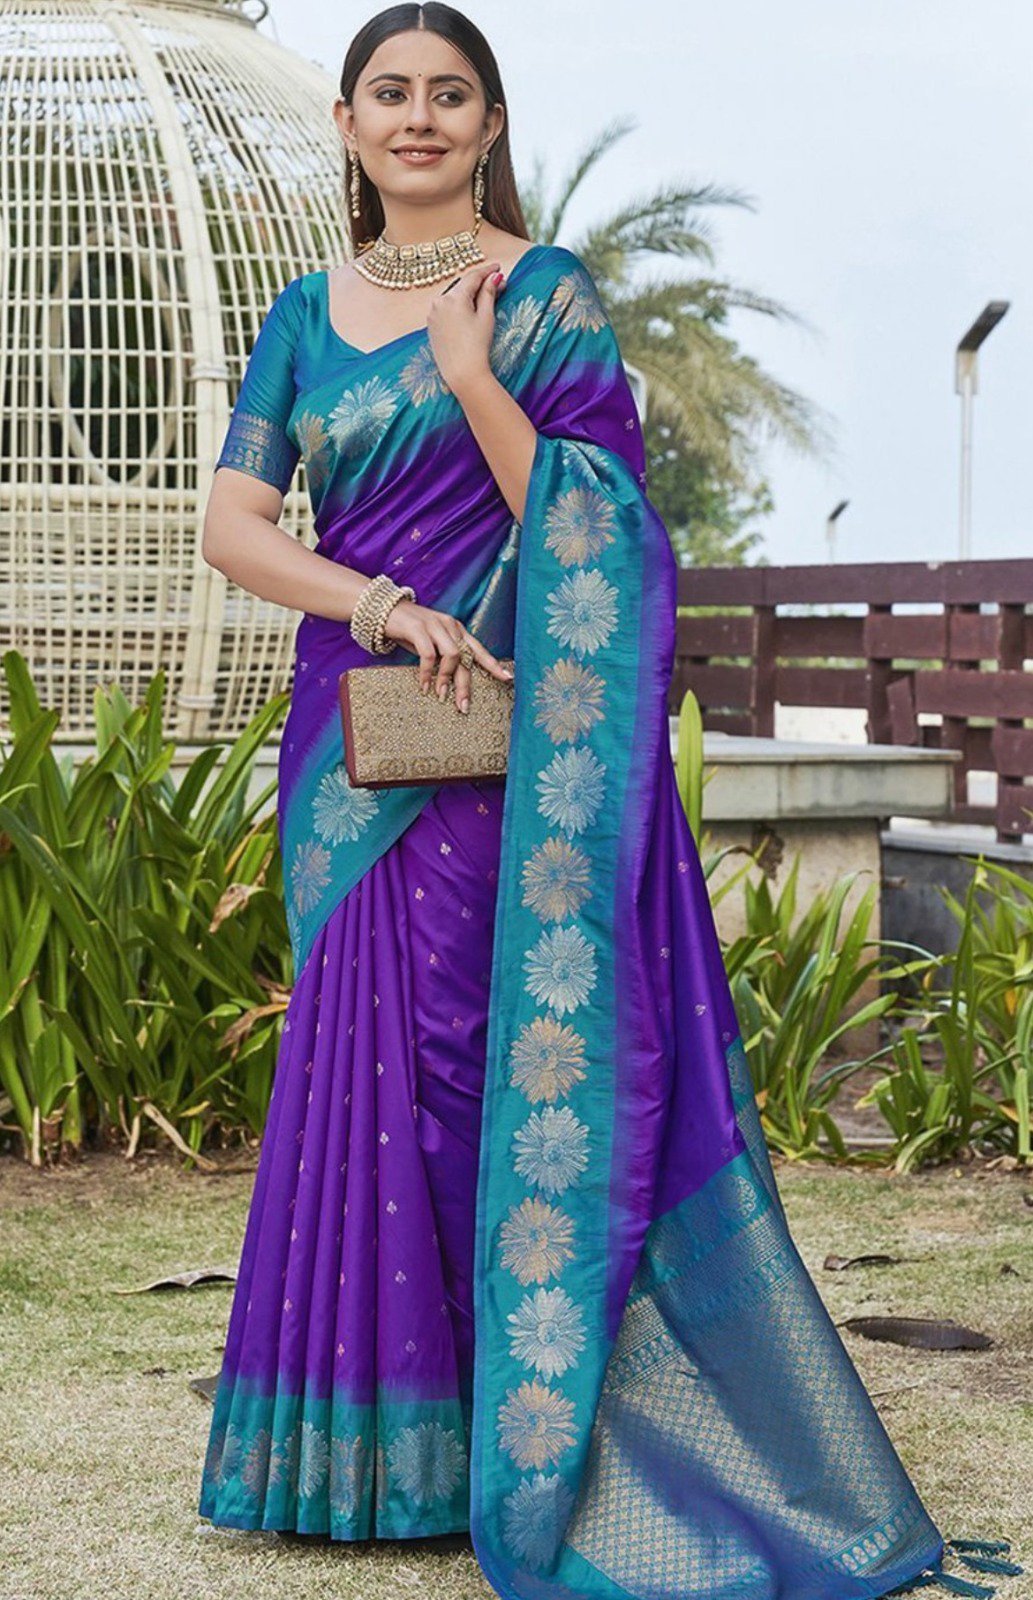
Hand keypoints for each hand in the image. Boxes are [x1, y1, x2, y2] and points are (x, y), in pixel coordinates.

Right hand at [383, 600, 513, 712]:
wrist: (384, 609)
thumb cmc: (409, 630)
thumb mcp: (431, 643)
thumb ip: (443, 657)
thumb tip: (453, 682)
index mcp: (456, 629)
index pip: (478, 649)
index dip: (493, 664)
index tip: (507, 678)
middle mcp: (450, 626)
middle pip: (466, 657)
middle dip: (465, 684)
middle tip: (464, 706)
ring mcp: (434, 625)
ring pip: (452, 655)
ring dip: (446, 678)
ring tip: (440, 695)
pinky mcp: (418, 628)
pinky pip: (428, 654)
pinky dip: (427, 672)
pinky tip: (424, 686)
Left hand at [425, 259, 503, 394]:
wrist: (462, 372)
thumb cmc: (476, 346)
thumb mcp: (486, 316)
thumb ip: (488, 293)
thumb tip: (494, 277)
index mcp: (454, 297)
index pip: (473, 277)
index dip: (487, 271)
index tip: (498, 268)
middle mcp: (439, 301)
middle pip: (462, 286)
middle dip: (478, 284)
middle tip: (496, 284)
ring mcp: (432, 314)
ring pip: (453, 297)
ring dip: (467, 295)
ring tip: (483, 299)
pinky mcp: (431, 325)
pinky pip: (445, 309)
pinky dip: (457, 306)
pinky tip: (467, 311)